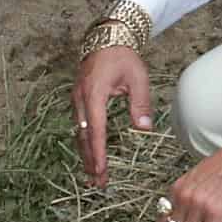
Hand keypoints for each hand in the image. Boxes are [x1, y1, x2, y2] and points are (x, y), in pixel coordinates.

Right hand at [71, 44, 153, 187]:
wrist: (107, 37)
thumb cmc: (124, 57)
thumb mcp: (137, 78)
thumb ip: (140, 103)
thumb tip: (144, 129)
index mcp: (94, 94)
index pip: (95, 129)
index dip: (98, 152)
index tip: (101, 170)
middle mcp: (81, 99)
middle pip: (83, 136)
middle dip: (90, 160)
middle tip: (98, 183)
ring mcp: (77, 99)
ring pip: (79, 133)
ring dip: (86, 154)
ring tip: (93, 176)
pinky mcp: (78, 99)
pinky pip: (79, 125)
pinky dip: (85, 142)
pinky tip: (91, 154)